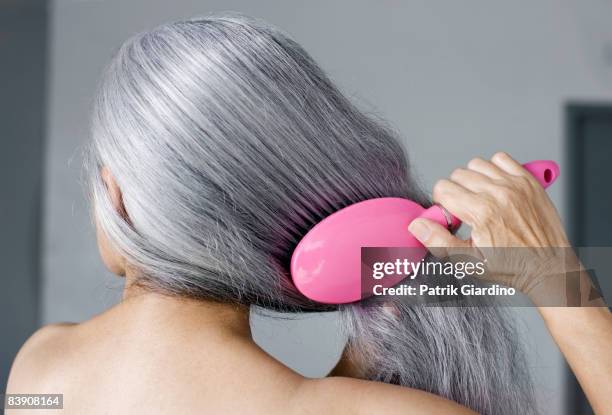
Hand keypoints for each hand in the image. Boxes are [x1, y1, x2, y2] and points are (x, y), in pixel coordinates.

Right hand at [408, 152, 582, 303]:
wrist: (548, 267)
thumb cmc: (511, 265)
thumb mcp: (468, 262)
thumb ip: (438, 241)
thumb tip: (416, 225)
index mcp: (481, 212)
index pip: (443, 188)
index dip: (442, 204)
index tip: (453, 218)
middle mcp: (498, 193)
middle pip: (457, 175)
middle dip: (456, 192)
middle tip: (467, 211)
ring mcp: (515, 184)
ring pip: (476, 164)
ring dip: (473, 179)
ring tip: (481, 199)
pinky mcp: (528, 180)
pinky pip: (501, 158)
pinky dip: (494, 168)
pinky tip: (495, 187)